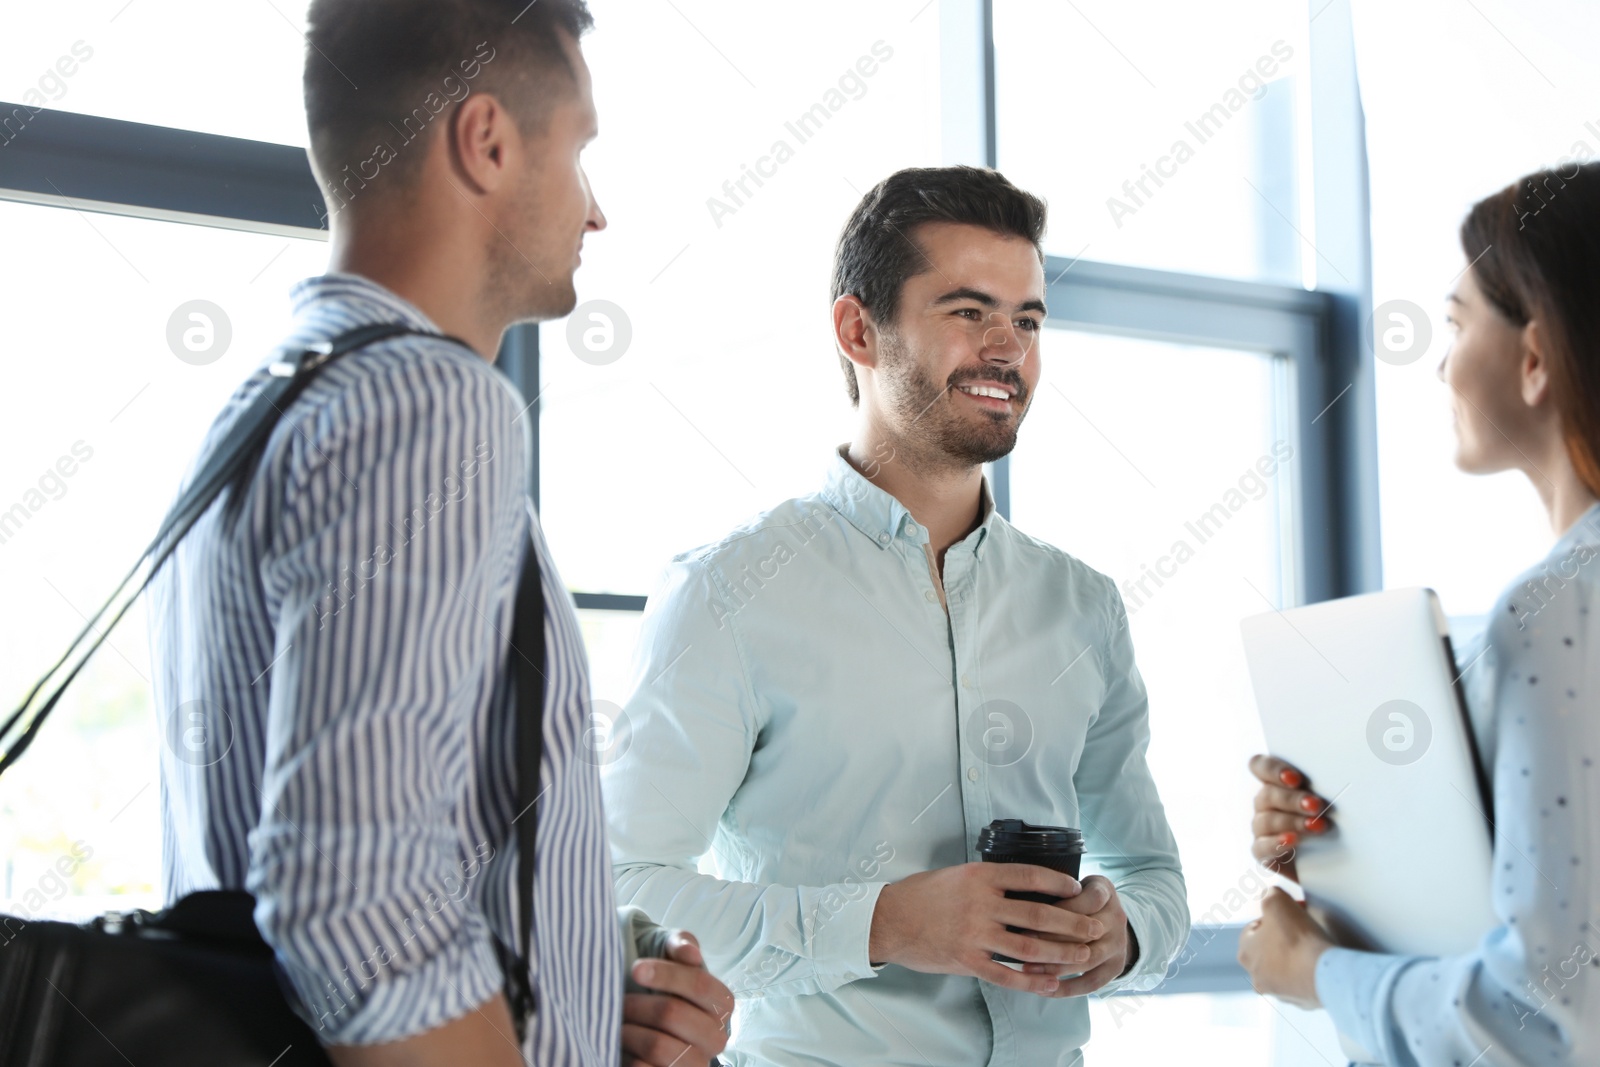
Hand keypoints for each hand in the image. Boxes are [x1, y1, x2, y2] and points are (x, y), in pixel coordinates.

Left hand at [622, 931, 734, 1066]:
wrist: (644, 1020)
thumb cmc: (658, 981)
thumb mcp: (667, 953)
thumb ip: (680, 945)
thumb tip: (691, 954)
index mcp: (721, 1004)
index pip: (699, 985)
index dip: (667, 975)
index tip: (636, 969)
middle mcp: (716, 1038)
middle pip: (673, 1014)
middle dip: (638, 1005)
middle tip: (620, 1001)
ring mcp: (696, 1064)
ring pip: (658, 1046)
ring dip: (629, 1031)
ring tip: (618, 1024)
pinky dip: (627, 1057)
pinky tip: (622, 1047)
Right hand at [868, 862, 1101, 996]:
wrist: (888, 920)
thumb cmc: (921, 894)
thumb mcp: (956, 875)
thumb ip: (988, 882)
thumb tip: (1023, 887)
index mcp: (979, 877)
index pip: (1030, 876)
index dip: (1059, 882)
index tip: (1078, 888)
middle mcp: (980, 903)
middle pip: (1039, 914)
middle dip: (1073, 923)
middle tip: (1095, 928)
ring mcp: (974, 933)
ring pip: (1029, 946)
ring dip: (1061, 953)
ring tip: (1082, 956)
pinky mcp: (967, 960)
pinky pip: (1006, 973)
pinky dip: (1031, 980)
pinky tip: (1049, 983)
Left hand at [1017, 875, 1131, 996]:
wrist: (1108, 918)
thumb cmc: (1077, 896)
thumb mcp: (1071, 884)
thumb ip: (1053, 889)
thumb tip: (1018, 899)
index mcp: (1105, 891)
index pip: (1088, 900)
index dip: (1060, 910)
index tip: (1029, 916)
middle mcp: (1117, 918)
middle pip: (1086, 932)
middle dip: (1052, 940)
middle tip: (1021, 945)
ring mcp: (1119, 945)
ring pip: (1088, 959)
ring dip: (1056, 967)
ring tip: (1028, 970)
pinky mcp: (1116, 967)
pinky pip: (1091, 982)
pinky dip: (1067, 989)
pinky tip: (1044, 990)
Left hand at [1237, 887, 1332, 1009]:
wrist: (1323, 974)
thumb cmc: (1296, 939)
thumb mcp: (1276, 901)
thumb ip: (1269, 895)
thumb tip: (1268, 896)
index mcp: (1246, 953)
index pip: (1253, 929)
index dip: (1272, 918)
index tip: (1288, 915)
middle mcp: (1257, 977)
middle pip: (1269, 950)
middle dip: (1283, 939)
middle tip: (1301, 930)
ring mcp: (1279, 992)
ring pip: (1286, 969)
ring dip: (1297, 957)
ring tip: (1312, 947)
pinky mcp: (1302, 1001)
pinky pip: (1304, 983)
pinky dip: (1310, 974)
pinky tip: (1320, 964)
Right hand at [1248, 754, 1336, 882]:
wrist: (1337, 860)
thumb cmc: (1336, 823)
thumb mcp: (1334, 802)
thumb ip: (1327, 788)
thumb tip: (1343, 778)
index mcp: (1277, 782)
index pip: (1260, 766)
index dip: (1273, 769)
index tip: (1295, 778)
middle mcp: (1266, 803)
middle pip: (1268, 794)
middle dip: (1293, 799)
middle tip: (1316, 805)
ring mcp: (1262, 828)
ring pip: (1266, 820)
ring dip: (1292, 821)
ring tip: (1318, 826)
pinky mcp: (1264, 853)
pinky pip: (1262, 847)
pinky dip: (1277, 843)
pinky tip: (1293, 840)